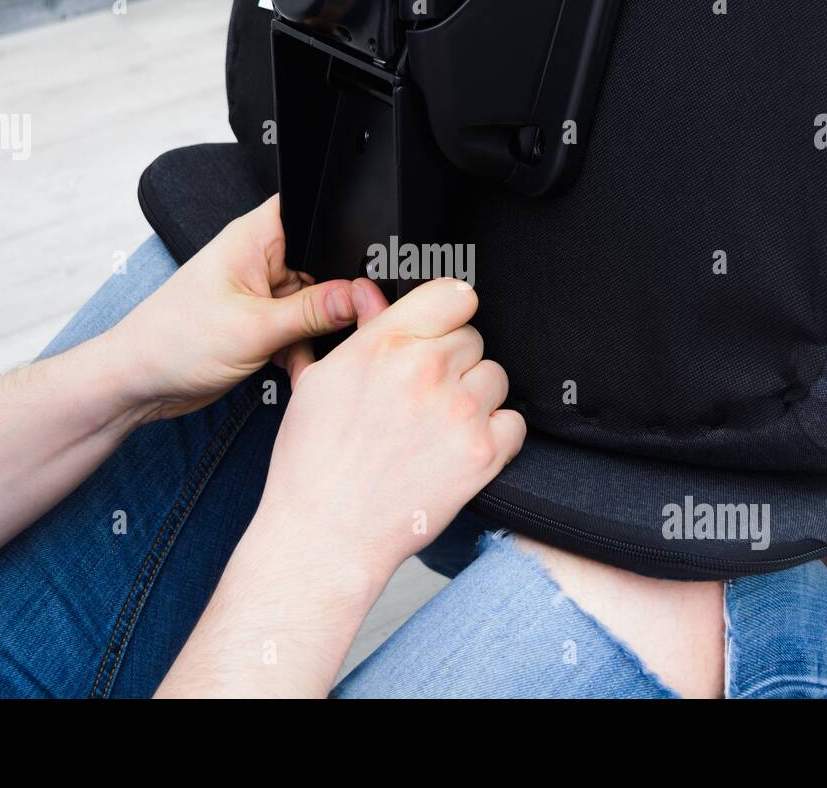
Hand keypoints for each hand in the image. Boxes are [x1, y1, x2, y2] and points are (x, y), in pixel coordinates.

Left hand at [106, 196, 359, 420]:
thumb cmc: (173, 342)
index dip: (343, 232)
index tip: (365, 267)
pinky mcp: (260, 323)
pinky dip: (302, 351)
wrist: (139, 384)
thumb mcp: (255, 327)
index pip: (312, 212)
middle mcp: (259, 260)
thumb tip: (358, 296)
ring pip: (315, 304)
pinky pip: (300, 330)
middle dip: (335, 296)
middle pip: (323, 264)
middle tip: (342, 323)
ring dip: (317, 333)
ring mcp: (260, 293)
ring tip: (307, 354)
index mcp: (254, 239)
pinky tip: (295, 370)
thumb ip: (313, 311)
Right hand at [256, 276, 527, 591]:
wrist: (326, 534)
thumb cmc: (313, 463)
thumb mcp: (322, 382)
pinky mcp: (483, 453)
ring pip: (495, 377)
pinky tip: (457, 450)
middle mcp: (424, 370)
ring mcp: (458, 411)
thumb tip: (371, 293)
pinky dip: (494, 436)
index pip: (452, 294)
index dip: (448, 312)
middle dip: (453, 363)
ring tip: (438, 426)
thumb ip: (359, 330)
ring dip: (475, 397)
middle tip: (422, 397)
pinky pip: (513, 423)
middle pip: (472, 338)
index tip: (442, 330)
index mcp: (383, 345)